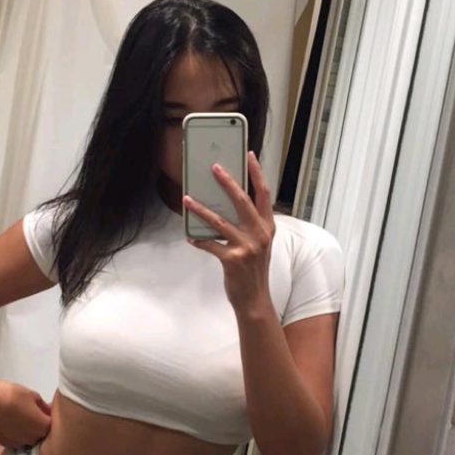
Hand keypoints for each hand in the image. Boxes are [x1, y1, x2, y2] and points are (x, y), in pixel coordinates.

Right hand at [0, 378, 52, 448]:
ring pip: (28, 439)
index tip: (47, 412)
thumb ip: (44, 407)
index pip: (53, 426)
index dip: (50, 418)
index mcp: (42, 426)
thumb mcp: (33, 396)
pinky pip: (16, 441)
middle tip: (34, 414)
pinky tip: (12, 424)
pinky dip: (17, 435)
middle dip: (40, 426)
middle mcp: (32, 438)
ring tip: (22, 419)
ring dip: (28, 432)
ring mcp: (18, 443)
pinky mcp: (6, 443)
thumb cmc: (12, 395)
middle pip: (41, 435)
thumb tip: (48, 411)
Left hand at [183, 150, 275, 313]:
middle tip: (214, 167)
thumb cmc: (253, 268)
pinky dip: (198, 240)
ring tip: (187, 199)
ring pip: (220, 221)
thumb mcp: (258, 243)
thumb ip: (248, 224)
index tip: (249, 155)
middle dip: (228, 182)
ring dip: (201, 209)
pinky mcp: (232, 259)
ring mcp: (247, 247)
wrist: (255, 298)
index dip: (257, 173)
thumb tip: (224, 203)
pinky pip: (210, 245)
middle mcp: (260, 234)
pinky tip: (189, 236)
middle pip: (242, 201)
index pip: (263, 194)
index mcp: (267, 227)